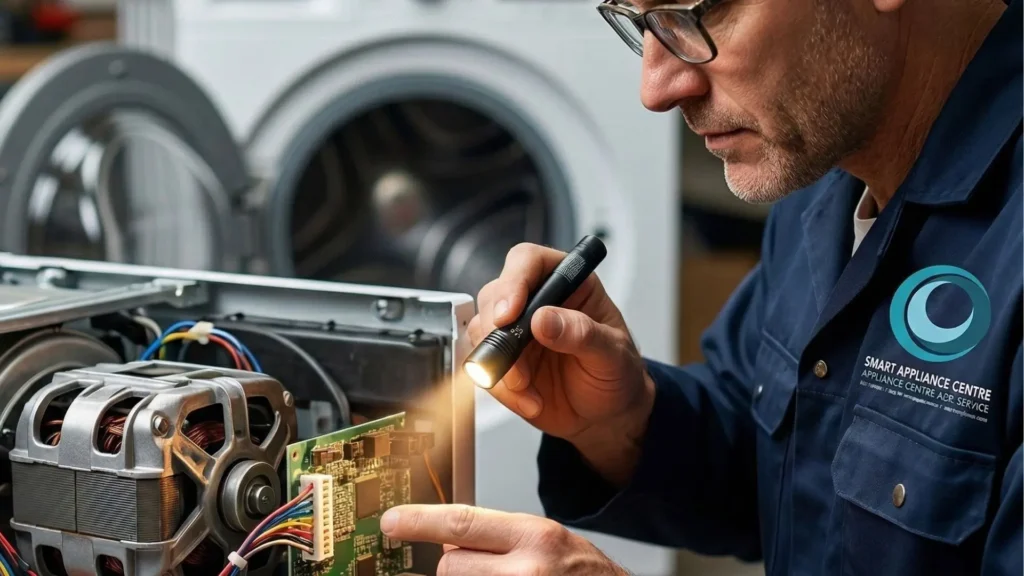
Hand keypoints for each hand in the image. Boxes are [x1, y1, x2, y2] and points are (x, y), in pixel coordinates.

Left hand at [380, 504, 629, 575]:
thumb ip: (502, 536)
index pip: (463, 522)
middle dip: (458, 567)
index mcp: (536, 537)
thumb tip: (449, 538)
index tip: (391, 522)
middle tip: (488, 568)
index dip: (419, 522)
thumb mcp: (548, 542)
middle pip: (451, 565)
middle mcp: (527, 570)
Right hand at [468, 243, 654, 484]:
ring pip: (482, 331)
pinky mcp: (503, 360)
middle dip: (498, 331)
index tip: (510, 313)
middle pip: (495, 295)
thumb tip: (544, 319)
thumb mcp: (613, 353)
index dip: (514, 282)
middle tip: (514, 360)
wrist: (608, 416)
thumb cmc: (617, 374)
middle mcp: (537, 301)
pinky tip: (529, 399)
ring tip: (527, 387)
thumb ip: (582, 334)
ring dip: (499, 363)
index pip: (529, 261)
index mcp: (568, 283)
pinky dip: (501, 389)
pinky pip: (484, 367)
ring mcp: (516, 331)